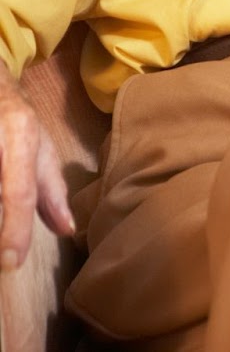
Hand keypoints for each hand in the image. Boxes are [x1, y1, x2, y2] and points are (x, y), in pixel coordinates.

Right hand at [0, 74, 74, 269]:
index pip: (18, 194)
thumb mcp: (40, 149)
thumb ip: (51, 191)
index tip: (10, 262)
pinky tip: (0, 210)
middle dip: (2, 225)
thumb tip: (67, 229)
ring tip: (5, 235)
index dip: (15, 230)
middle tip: (3, 250)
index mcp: (21, 139)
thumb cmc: (16, 121)